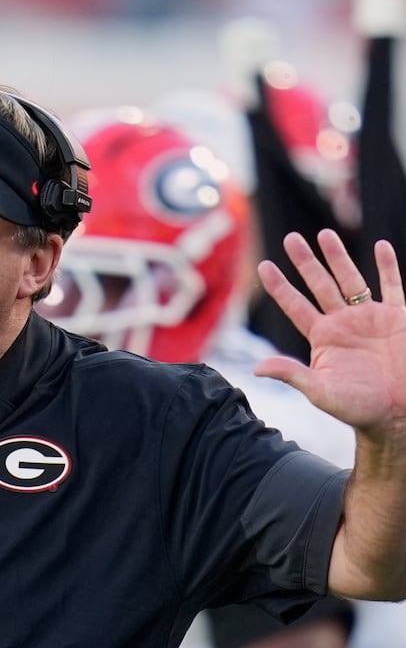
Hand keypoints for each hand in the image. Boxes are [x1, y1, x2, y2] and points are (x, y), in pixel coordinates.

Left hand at [254, 229, 405, 436]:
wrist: (397, 414)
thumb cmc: (357, 408)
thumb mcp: (320, 392)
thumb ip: (292, 374)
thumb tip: (257, 368)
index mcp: (322, 338)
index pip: (295, 306)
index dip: (280, 287)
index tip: (263, 266)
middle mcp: (343, 323)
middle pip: (319, 285)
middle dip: (305, 262)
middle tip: (290, 238)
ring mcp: (370, 318)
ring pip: (351, 279)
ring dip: (338, 256)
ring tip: (324, 233)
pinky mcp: (398, 318)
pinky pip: (393, 286)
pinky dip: (387, 266)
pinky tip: (381, 246)